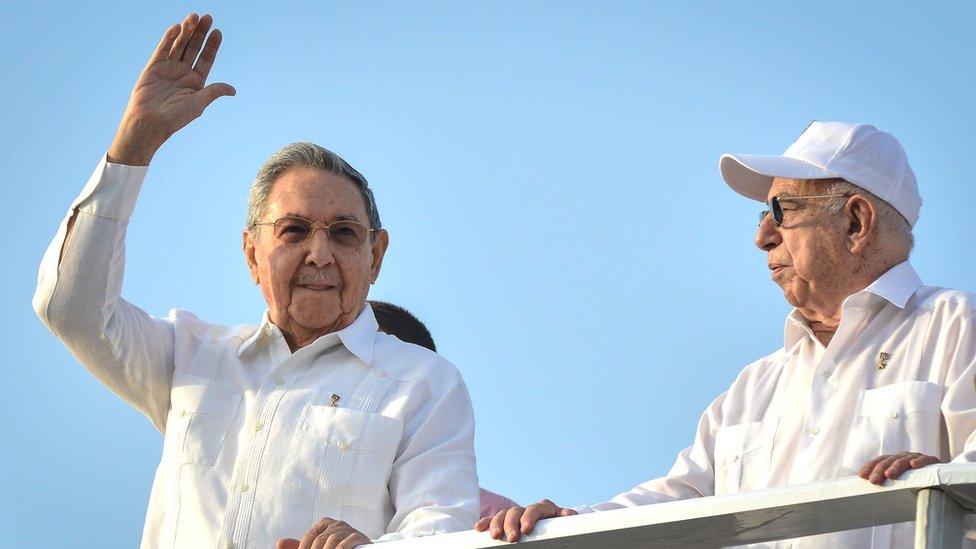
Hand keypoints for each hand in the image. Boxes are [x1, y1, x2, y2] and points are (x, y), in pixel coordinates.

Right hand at [108, 13, 235, 165]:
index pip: (206, 59)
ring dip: (186, 31)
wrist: (149, 122)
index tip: (217, 32)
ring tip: (193, 17)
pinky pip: (162, 49)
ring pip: (179, 45)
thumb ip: (213, 92)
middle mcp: (182, 73)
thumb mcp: (198, 104)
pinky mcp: (153, 67)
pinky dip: (169, 38)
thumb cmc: (175, 118)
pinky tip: (177, 27)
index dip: (211, 46)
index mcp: (195, 82)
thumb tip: (232, 89)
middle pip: (193, 48)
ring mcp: (168, 69)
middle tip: (207, 17)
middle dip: (200, 33)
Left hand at [276, 517, 371, 548]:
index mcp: (324, 524)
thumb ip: (299, 547)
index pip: (309, 537)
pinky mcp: (358, 536)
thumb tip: (279, 543)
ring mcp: (347, 529)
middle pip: (319, 540)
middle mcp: (336, 524)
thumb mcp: (317, 548)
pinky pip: (344, 544)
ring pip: (331, 542)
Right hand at [474, 499, 576, 542]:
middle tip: (512, 538)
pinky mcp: (509, 523)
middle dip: (511, 523)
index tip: (526, 529)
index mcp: (546, 509)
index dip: (529, 517)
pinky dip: (488, 522)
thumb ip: (568, 520)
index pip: (536, 508)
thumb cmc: (566, 532)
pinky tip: (480, 528)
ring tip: (495, 536)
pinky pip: (495, 520)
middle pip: (516, 511)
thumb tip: (569, 515)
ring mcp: (519, 516)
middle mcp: (530, 510)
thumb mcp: (569, 527)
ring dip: (497, 523)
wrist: (560, 534)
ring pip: (504, 514)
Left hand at [858, 451, 941, 484]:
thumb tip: (868, 501)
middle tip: (874, 480)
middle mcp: (905, 457)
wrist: (944, 481)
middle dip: (880, 469)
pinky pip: (927, 459)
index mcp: (895, 461)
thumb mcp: (901, 486)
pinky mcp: (934, 461)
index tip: (862, 476)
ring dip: (896, 466)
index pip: (881, 460)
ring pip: (905, 459)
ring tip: (889, 475)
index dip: (871, 466)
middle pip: (890, 460)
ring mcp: (918, 458)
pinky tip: (914, 465)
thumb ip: (889, 487)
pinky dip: (920, 461)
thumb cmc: (918, 485)